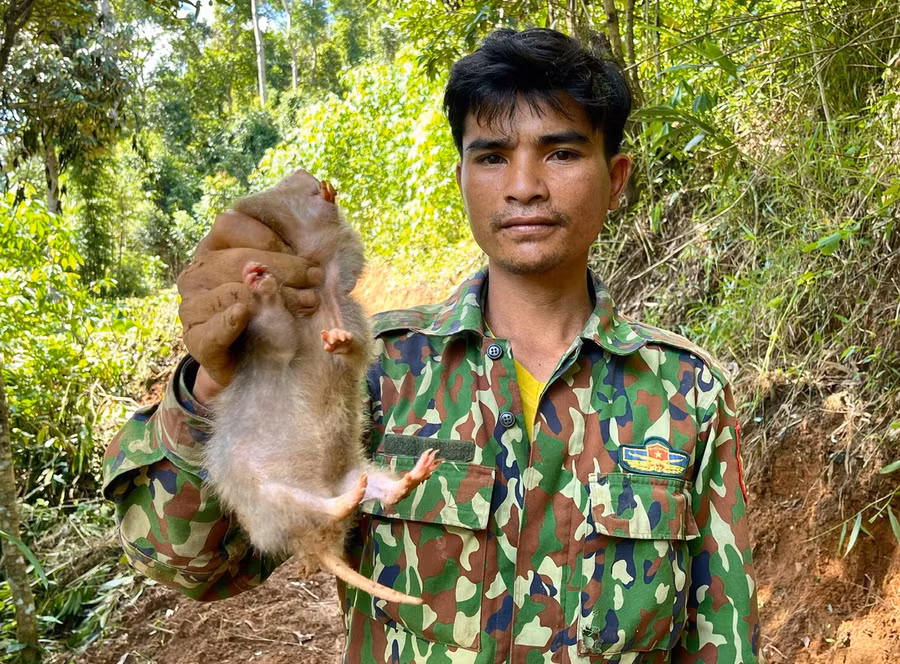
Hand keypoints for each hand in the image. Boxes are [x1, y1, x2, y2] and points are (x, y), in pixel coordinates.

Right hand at [176, 209, 322, 389]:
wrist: (253, 361)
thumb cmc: (273, 307)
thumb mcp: (286, 270)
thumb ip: (296, 237)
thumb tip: (322, 189)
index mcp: (215, 247)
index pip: (231, 223)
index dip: (270, 238)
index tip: (305, 255)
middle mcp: (197, 270)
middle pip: (238, 258)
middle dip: (284, 268)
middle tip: (316, 280)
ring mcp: (191, 305)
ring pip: (231, 291)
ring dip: (274, 297)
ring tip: (307, 304)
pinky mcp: (194, 339)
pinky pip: (211, 327)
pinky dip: (230, 320)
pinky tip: (245, 314)